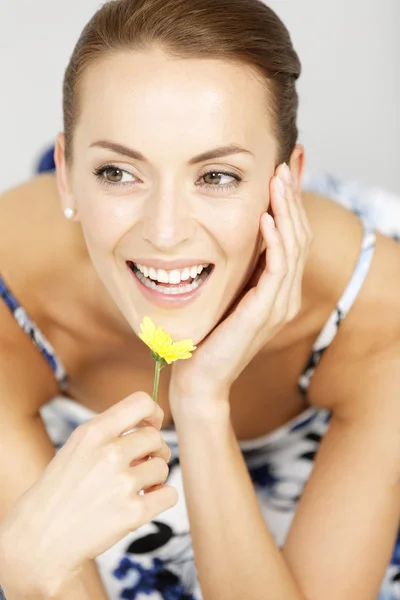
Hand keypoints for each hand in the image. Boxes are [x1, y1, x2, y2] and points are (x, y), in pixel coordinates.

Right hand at [0, 392, 176, 595]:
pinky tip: (144, 503)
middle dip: (153, 451)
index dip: (154, 413)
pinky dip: (161, 499)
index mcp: (93, 432)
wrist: (40, 538)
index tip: (151, 426)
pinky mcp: (133, 513)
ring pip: (163, 467)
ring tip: (134, 488)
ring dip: (154, 478)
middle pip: (156, 437)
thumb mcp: (77, 446)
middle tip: (141, 465)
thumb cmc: (60, 490)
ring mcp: (122, 483)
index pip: (141, 402)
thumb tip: (153, 427)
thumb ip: (111, 432)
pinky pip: (169, 494)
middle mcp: (109, 453)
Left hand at [169, 163, 312, 407]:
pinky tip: (266, 218)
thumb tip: (231, 235)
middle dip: (291, 199)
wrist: (199, 378)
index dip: (290, 205)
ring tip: (278, 181)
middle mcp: (285, 296)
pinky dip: (274, 242)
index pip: (293, 239)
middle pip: (299, 237)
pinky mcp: (265, 313)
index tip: (281, 173)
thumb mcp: (226, 293)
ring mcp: (279, 305)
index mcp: (278, 291)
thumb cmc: (208, 335)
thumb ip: (238, 269)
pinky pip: (276, 270)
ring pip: (293, 248)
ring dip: (286, 211)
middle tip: (283, 166)